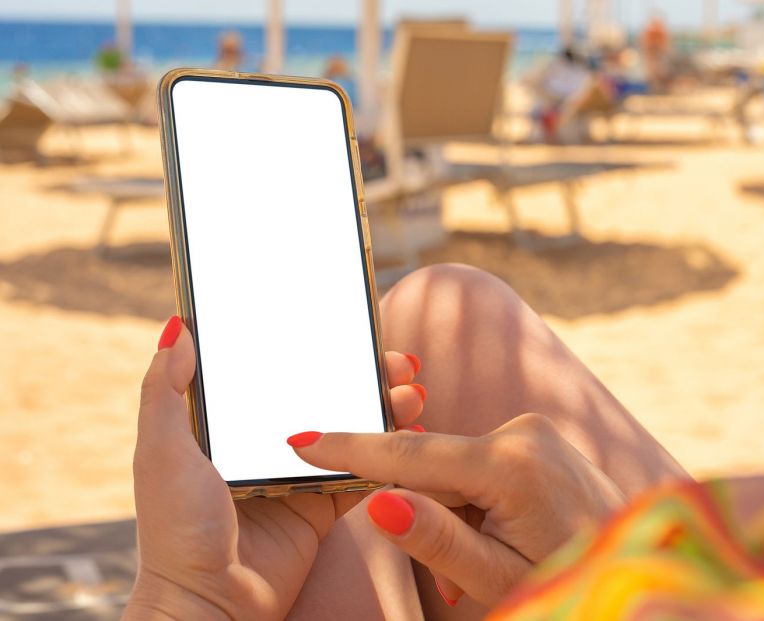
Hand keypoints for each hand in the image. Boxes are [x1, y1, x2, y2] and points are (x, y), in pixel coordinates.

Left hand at [124, 317, 427, 619]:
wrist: (209, 605)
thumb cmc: (175, 530)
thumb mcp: (161, 451)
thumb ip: (164, 391)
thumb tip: (179, 328)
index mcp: (232, 425)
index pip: (281, 371)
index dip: (317, 347)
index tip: (351, 328)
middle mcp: (268, 444)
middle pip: (327, 397)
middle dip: (366, 376)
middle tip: (397, 364)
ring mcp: (299, 476)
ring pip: (352, 431)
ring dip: (385, 410)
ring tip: (412, 396)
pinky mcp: (322, 508)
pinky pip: (364, 477)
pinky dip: (391, 458)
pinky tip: (412, 438)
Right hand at [290, 413, 624, 607]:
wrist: (639, 564)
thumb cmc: (569, 578)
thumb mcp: (498, 575)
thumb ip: (437, 539)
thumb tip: (379, 503)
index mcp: (512, 466)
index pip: (411, 456)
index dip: (352, 451)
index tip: (303, 440)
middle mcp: (523, 433)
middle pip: (435, 469)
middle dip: (430, 518)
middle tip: (458, 579)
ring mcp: (533, 430)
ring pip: (458, 470)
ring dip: (458, 515)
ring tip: (488, 563)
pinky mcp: (536, 436)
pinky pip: (482, 465)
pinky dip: (478, 501)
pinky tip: (503, 535)